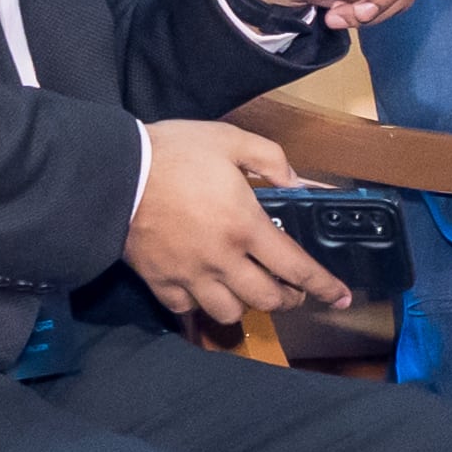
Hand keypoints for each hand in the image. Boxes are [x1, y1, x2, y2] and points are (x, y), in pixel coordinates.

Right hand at [124, 118, 352, 322]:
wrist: (112, 173)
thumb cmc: (174, 153)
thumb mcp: (230, 140)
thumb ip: (270, 159)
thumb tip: (297, 181)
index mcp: (246, 226)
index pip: (296, 267)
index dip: (323, 286)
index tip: (340, 297)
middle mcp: (223, 260)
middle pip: (267, 299)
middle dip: (287, 298)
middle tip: (290, 288)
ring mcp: (190, 276)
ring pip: (229, 312)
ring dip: (245, 305)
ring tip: (247, 289)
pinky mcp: (160, 282)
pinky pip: (186, 309)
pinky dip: (198, 305)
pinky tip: (202, 290)